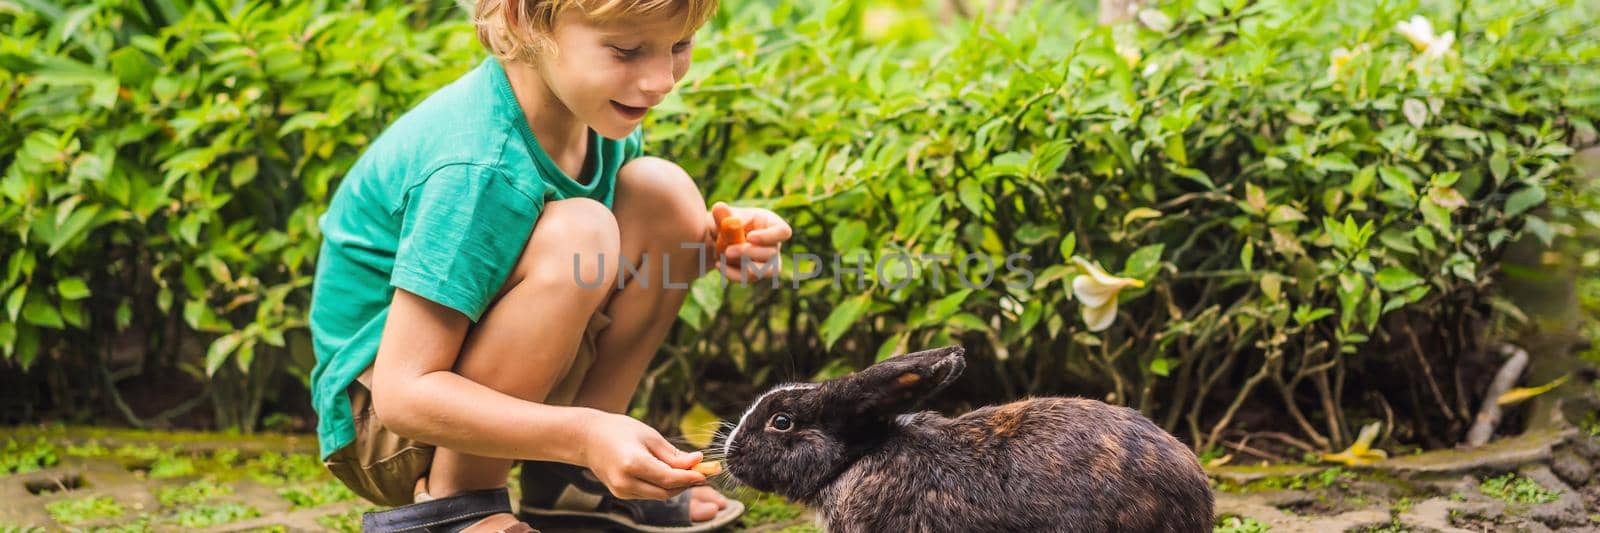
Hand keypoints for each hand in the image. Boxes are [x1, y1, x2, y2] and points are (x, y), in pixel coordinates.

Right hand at [579, 412, 706, 499]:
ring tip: (689, 471)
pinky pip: (649, 494)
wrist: (588, 438)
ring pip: (659, 495)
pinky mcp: (620, 494)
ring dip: (676, 486)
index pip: (669, 478)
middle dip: (687, 483)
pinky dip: (662, 486)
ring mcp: (621, 491)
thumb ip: (673, 454)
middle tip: (703, 472)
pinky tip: (670, 474)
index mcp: (633, 463)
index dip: (691, 477)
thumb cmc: (619, 431)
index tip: (707, 471)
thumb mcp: (649, 436)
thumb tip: (697, 462)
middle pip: (666, 491)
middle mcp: (626, 481)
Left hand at [710, 202, 792, 281]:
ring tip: (725, 258)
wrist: (717, 239)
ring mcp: (768, 261)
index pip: (783, 232)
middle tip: (728, 251)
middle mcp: (774, 244)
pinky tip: (719, 265)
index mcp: (771, 224)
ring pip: (767, 270)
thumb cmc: (727, 222)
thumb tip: (719, 207)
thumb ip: (723, 214)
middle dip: (749, 253)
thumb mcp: (724, 216)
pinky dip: (734, 274)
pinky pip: (751, 278)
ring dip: (746, 267)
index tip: (750, 237)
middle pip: (772, 253)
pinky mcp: (757, 273)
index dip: (769, 237)